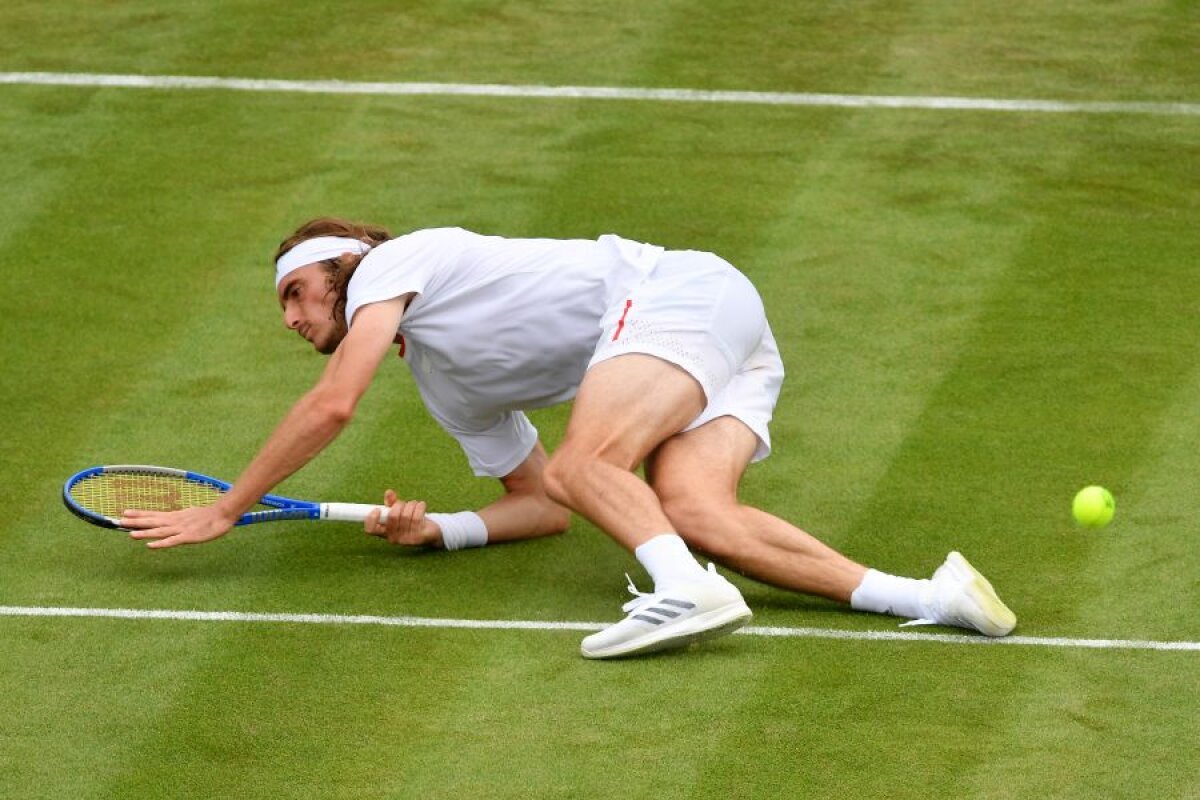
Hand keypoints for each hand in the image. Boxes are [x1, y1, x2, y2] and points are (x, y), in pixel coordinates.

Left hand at [121, 505, 237, 548]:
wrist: (224, 514)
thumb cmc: (209, 515)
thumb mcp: (191, 515)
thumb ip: (181, 518)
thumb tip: (173, 519)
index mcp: (175, 516)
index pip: (153, 514)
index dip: (139, 514)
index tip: (124, 512)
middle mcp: (175, 521)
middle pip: (152, 522)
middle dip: (136, 522)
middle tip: (119, 522)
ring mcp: (181, 529)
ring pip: (160, 531)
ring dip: (145, 533)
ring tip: (130, 534)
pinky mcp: (189, 537)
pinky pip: (172, 541)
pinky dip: (161, 543)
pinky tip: (150, 545)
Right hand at [365, 490, 438, 546]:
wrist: (431, 533)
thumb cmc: (412, 521)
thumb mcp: (400, 512)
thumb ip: (392, 503)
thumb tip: (389, 492)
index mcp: (385, 532)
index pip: (371, 530)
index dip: (371, 519)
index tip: (378, 509)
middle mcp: (394, 538)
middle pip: (392, 517)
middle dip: (399, 505)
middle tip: (404, 504)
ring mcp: (406, 539)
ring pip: (406, 515)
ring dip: (410, 505)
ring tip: (414, 504)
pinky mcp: (419, 538)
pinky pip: (417, 517)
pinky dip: (419, 507)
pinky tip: (421, 505)